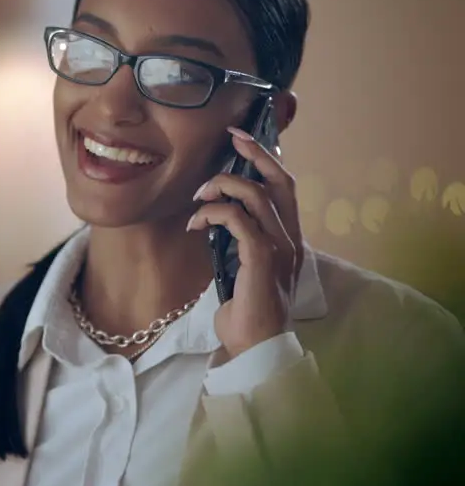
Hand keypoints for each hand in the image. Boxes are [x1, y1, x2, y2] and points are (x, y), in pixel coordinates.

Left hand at [187, 126, 303, 357]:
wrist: (255, 347)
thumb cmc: (246, 310)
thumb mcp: (245, 266)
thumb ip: (242, 240)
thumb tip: (220, 214)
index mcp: (289, 238)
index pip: (286, 187)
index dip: (266, 158)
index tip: (242, 138)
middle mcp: (290, 239)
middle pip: (280, 182)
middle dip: (254, 154)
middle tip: (229, 140)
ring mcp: (279, 249)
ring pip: (255, 196)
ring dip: (222, 187)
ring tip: (198, 198)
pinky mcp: (262, 259)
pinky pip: (237, 220)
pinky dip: (212, 214)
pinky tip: (194, 224)